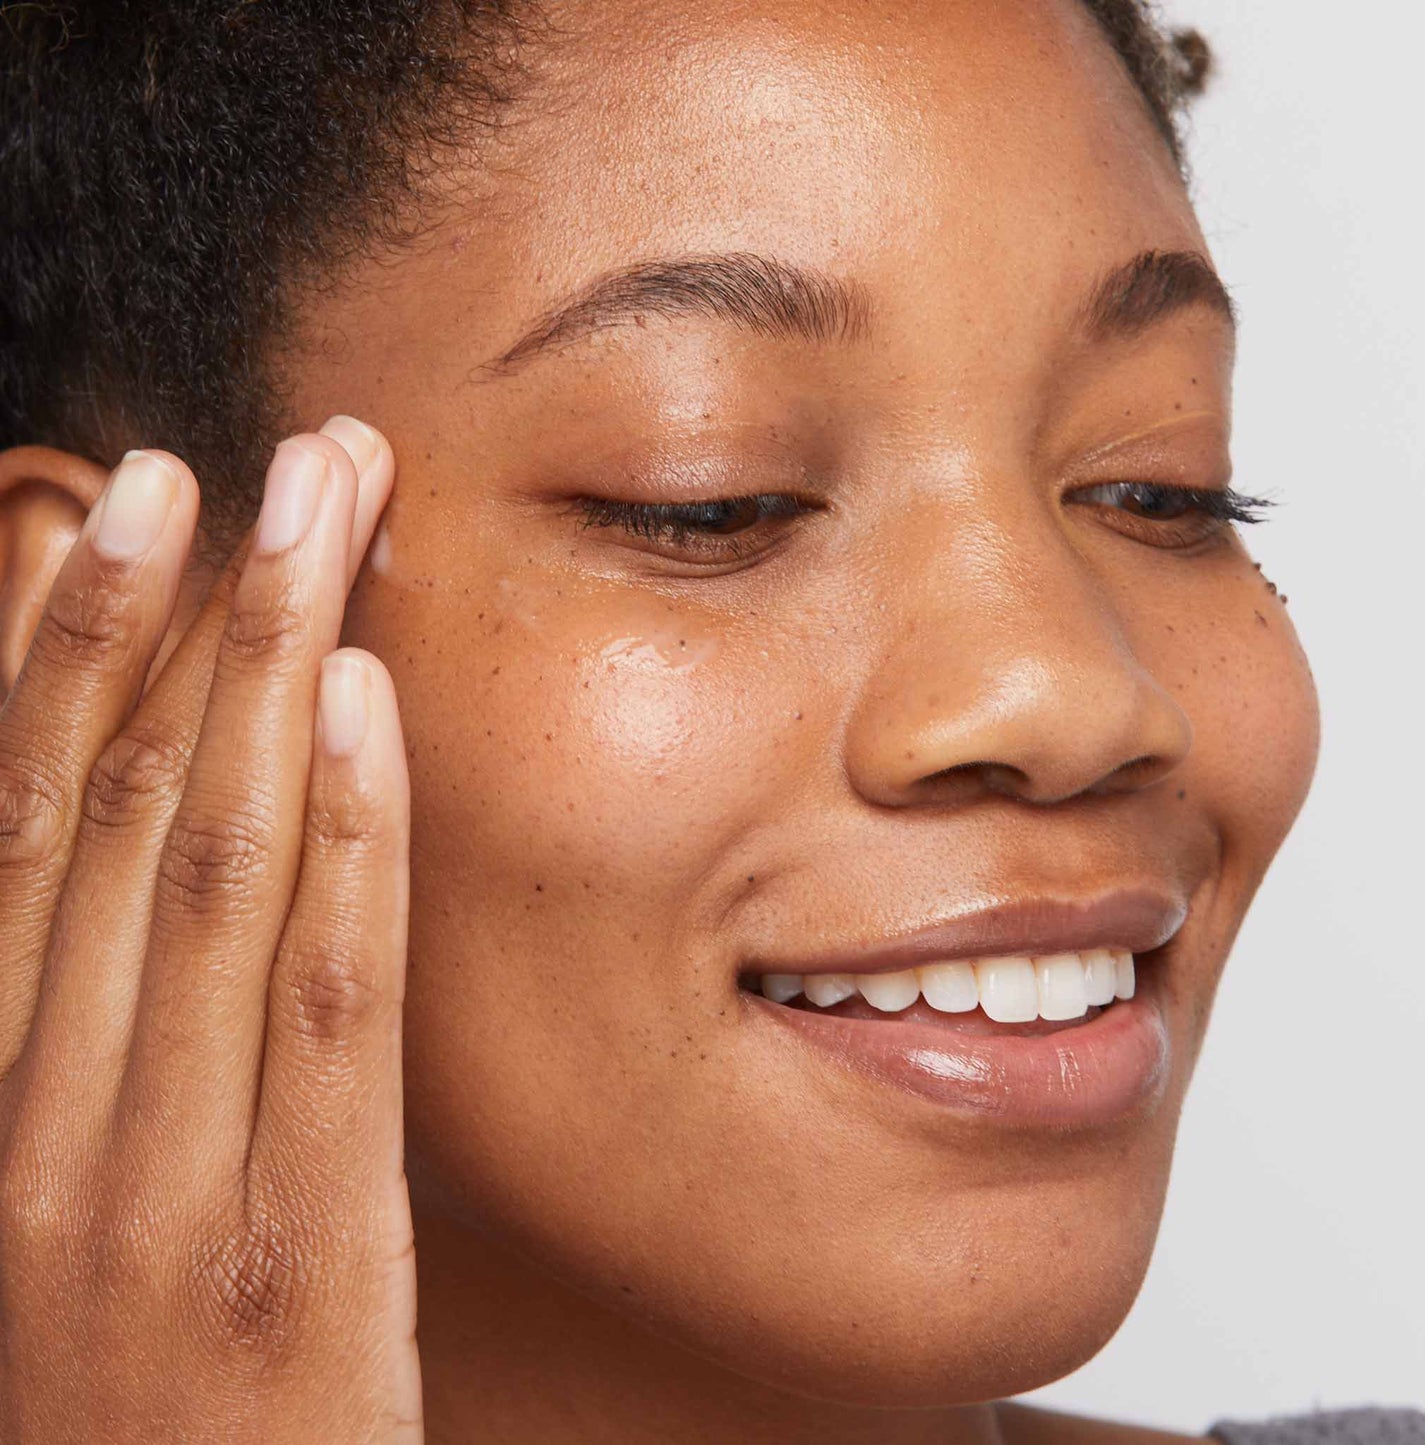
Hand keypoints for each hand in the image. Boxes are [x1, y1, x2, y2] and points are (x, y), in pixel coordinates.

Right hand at [0, 421, 420, 1441]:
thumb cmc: (122, 1398)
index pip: (21, 812)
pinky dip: (346, 837)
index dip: (72, 637)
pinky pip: (324, 1000)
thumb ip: (84, 1018)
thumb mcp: (60, 1197)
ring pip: (208, 865)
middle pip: (122, 802)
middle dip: (197, 612)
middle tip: (270, 458)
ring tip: (323, 514)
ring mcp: (157, 1183)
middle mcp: (36, 1117)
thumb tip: (134, 827)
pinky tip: (367, 699)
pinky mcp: (296, 1247)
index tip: (140, 497)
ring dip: (269, 667)